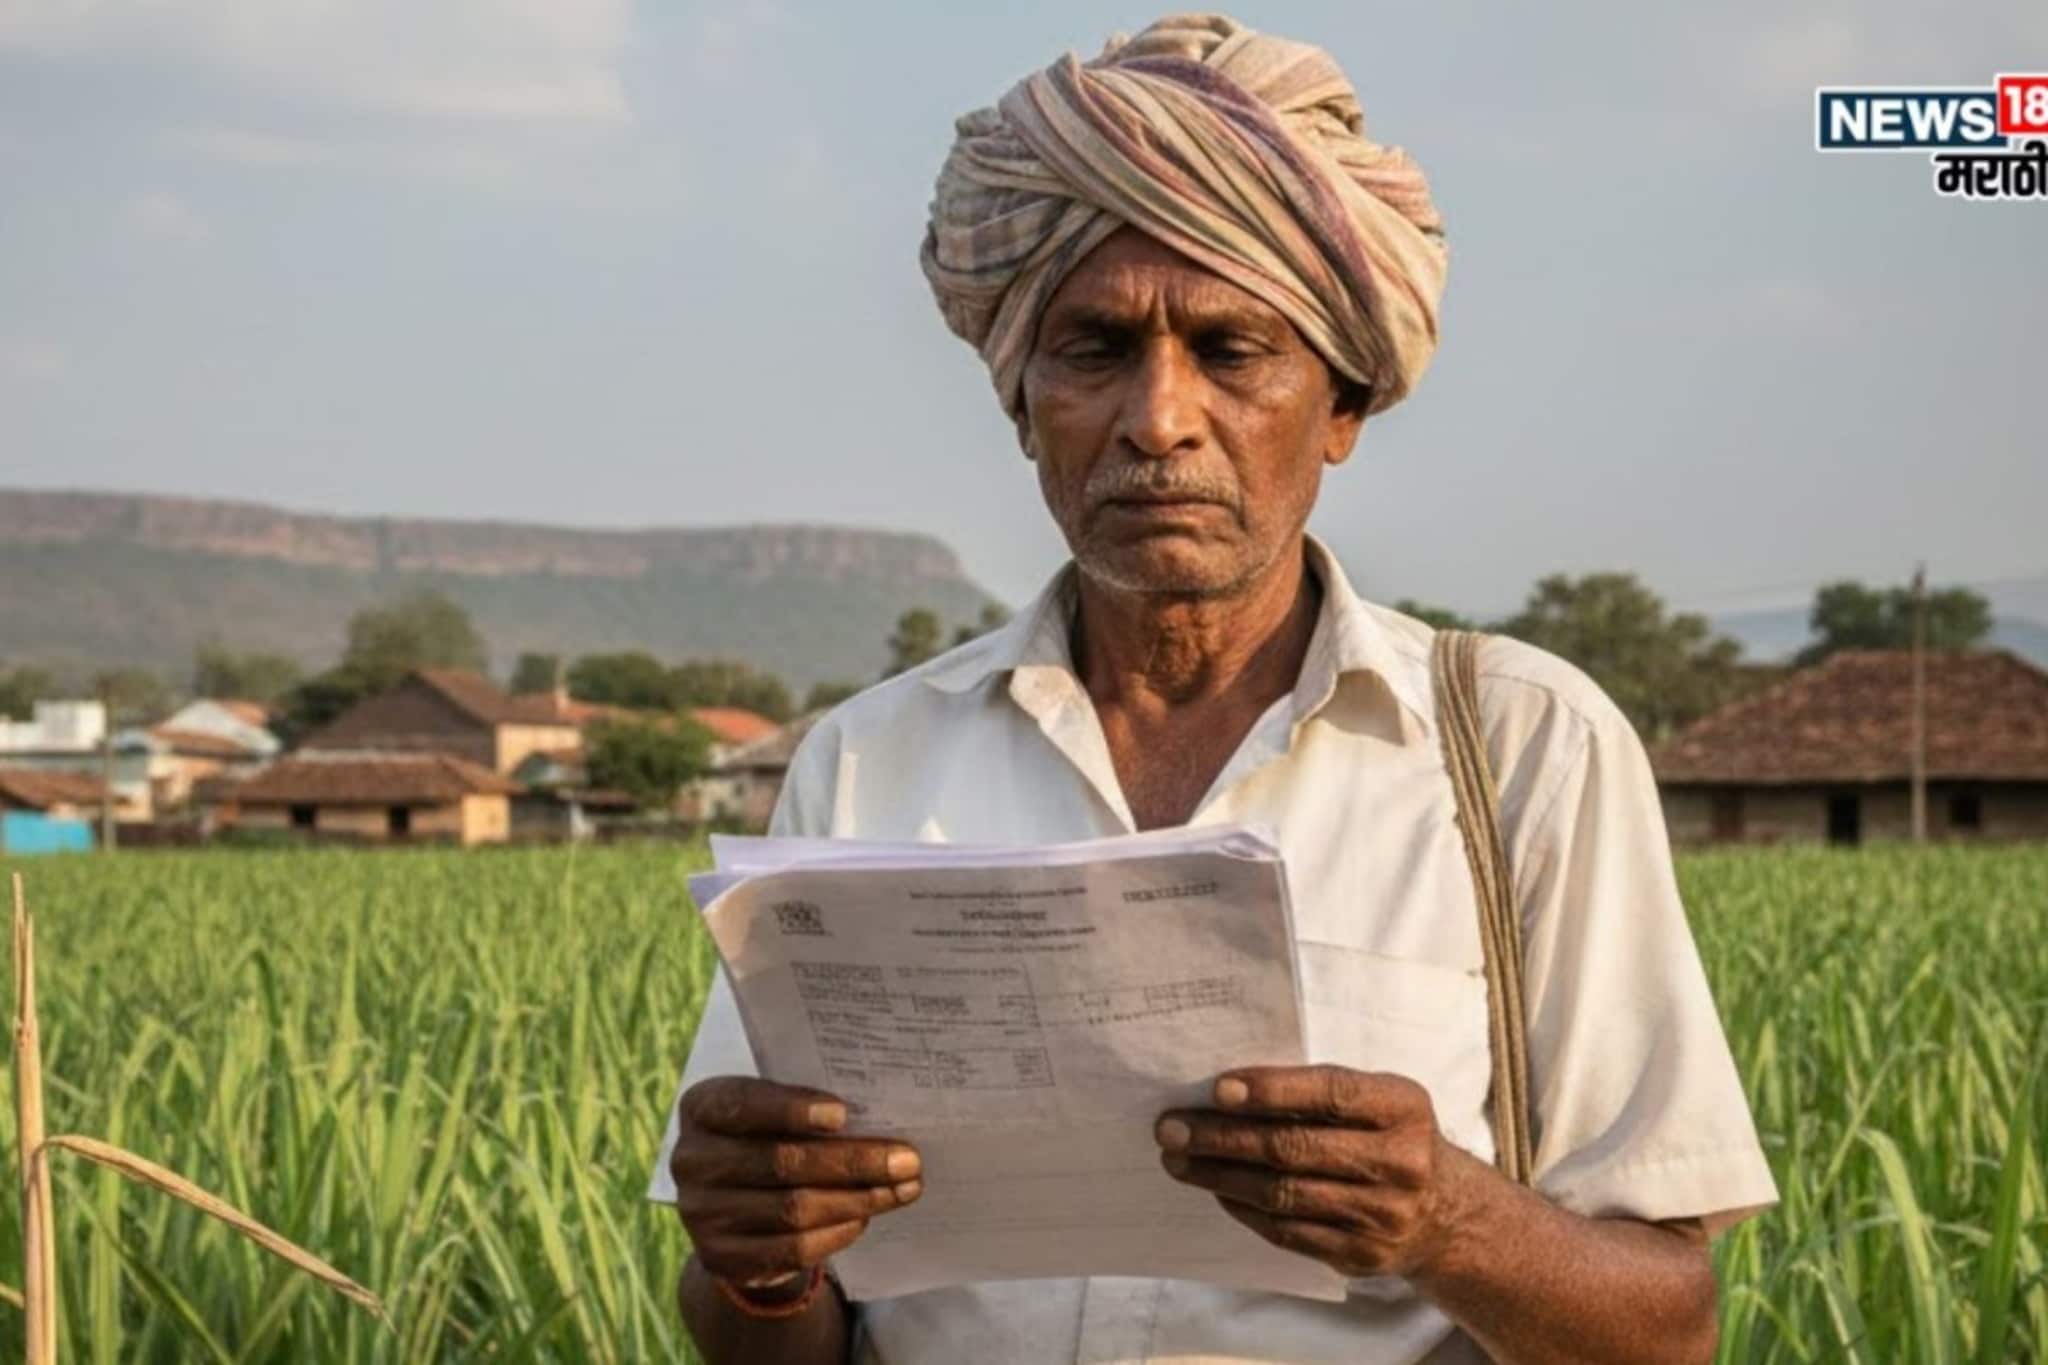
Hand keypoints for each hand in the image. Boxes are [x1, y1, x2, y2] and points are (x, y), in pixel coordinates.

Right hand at [670, 1077, 922, 1288]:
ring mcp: (701, 1214)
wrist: (730, 1201)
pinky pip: (789, 1249)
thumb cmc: (766, 1134)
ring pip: (791, 1210)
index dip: (792, 1109)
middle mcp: (691, 1160)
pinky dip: (835, 1232)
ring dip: (856, 1199)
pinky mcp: (720, 1257)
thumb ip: (804, 1106)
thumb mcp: (770, 1109)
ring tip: (902, 1189)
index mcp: (702, 1107)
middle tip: (907, 1159)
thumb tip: (878, 1115)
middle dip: (852, 1161)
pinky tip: (865, 1217)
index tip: (844, 1113)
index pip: (744, 1105)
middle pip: (780, 1162)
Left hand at [1155, 1064, 1470, 1280]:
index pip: (1330, 1093)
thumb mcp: (1378, 1100)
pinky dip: (1244, 1208)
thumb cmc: (1390, 1137)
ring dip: (1220, 1175)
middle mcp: (1398, 1162)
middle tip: (1171, 1127)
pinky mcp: (1361, 1254)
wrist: (1444, 1213)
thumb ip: (1320, 1091)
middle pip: (1295, 1149)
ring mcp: (1381, 1214)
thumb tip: (1229, 1091)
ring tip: (1178, 1160)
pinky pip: (1288, 1231)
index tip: (1217, 1089)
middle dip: (1224, 1137)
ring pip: (1283, 1194)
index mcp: (1402, 1107)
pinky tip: (1216, 1189)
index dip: (1272, 1090)